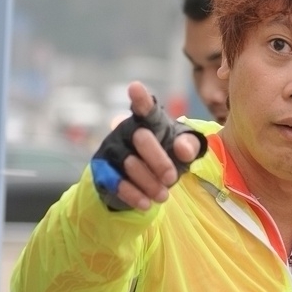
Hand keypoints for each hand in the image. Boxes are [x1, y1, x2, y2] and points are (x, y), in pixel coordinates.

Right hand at [91, 81, 205, 211]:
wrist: (143, 185)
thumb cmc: (167, 158)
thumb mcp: (184, 152)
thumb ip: (190, 146)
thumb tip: (184, 150)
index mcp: (149, 122)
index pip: (146, 108)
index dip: (141, 99)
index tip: (135, 88)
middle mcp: (127, 130)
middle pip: (142, 138)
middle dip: (159, 160)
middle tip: (171, 178)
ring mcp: (111, 149)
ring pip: (129, 163)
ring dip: (149, 182)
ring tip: (163, 196)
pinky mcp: (101, 170)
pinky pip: (115, 181)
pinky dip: (133, 194)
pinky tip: (146, 204)